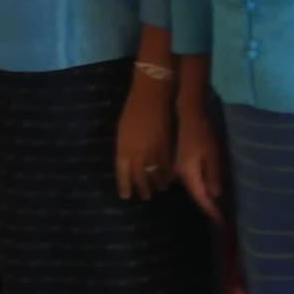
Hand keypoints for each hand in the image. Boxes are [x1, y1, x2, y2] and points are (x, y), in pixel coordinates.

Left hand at [116, 71, 176, 199]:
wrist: (152, 96)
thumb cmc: (133, 111)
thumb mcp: (122, 132)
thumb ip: (125, 149)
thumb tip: (128, 162)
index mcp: (123, 150)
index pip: (123, 175)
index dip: (124, 187)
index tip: (126, 196)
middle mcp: (138, 154)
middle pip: (140, 178)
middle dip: (143, 189)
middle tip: (146, 196)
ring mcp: (154, 151)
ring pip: (157, 174)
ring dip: (158, 184)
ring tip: (160, 189)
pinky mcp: (168, 146)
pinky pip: (168, 165)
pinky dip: (169, 173)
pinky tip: (170, 177)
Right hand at [173, 93, 225, 215]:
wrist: (188, 117)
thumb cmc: (203, 134)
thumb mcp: (213, 154)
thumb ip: (214, 175)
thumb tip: (216, 195)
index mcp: (189, 174)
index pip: (201, 198)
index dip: (210, 210)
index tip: (220, 221)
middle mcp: (180, 175)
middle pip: (195, 195)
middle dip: (207, 206)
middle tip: (220, 216)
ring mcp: (177, 170)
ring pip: (192, 188)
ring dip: (203, 196)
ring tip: (215, 205)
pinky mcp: (180, 164)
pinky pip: (190, 180)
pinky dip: (200, 186)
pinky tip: (207, 188)